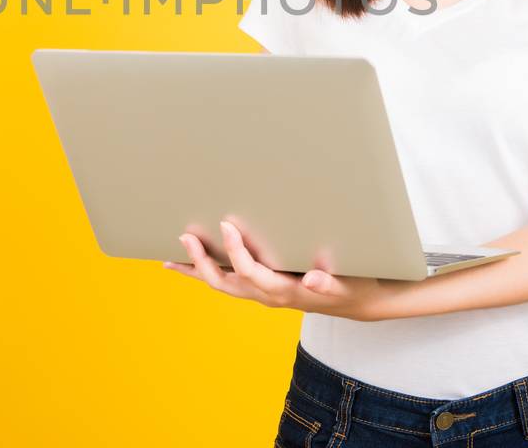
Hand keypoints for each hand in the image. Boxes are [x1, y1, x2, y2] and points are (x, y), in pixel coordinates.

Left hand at [163, 220, 389, 321]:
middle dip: (202, 263)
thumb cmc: (351, 287)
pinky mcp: (261, 289)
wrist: (355, 302)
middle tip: (186, 237)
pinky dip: (205, 275)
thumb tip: (315, 278)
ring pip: (222, 286)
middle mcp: (268, 296)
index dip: (236, 252)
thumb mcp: (348, 284)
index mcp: (285, 291)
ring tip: (172, 259)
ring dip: (197, 272)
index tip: (227, 226)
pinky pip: (228, 284)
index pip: (252, 273)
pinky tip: (189, 265)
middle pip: (225, 284)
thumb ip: (330, 283)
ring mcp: (262, 295)